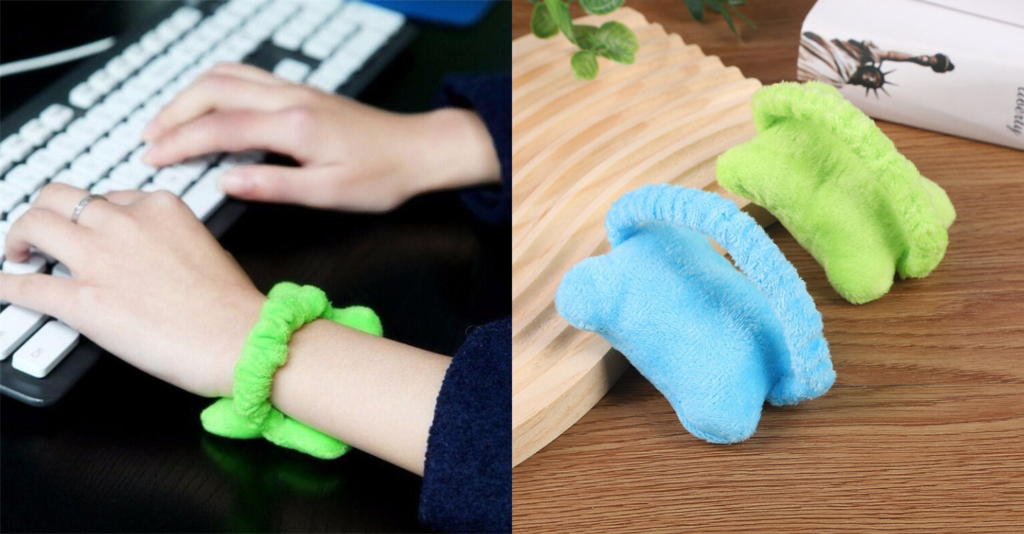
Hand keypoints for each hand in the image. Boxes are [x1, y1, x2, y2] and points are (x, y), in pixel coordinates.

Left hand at [0, 183, 263, 396]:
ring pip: (33, 225)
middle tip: (40, 232)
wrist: (239, 339)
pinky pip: (26, 286)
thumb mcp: (205, 247)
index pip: (108, 196)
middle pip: (58, 197)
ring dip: (18, 239)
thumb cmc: (231, 305)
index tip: (89, 228)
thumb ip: (168, 238)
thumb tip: (147, 253)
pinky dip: (7, 286)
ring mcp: (99, 259)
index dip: (93, 215)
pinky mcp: (82, 301)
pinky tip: (3, 285)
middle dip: (43, 211)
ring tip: (18, 253)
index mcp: (159, 206)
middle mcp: (124, 223)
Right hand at [142, 63, 500, 211]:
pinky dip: (213, 88)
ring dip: (190, 96)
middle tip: (149, 140)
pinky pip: (245, 76)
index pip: (220, 127)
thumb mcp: (328, 194)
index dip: (180, 142)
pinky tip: (206, 106)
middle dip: (173, 113)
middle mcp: (290, 99)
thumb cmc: (382, 176)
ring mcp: (295, 90)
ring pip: (227, 75)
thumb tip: (226, 181)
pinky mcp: (301, 92)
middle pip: (213, 90)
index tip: (153, 158)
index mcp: (294, 126)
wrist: (419, 150)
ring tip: (167, 123)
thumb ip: (273, 186)